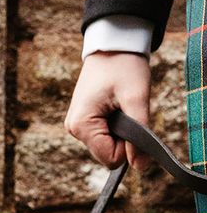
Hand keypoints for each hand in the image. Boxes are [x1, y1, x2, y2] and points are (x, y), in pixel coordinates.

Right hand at [64, 51, 150, 169]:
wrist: (112, 45)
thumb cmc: (124, 66)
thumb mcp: (137, 99)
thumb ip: (139, 135)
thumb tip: (140, 167)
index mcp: (81, 125)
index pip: (110, 158)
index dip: (128, 146)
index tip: (133, 120)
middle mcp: (73, 129)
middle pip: (106, 153)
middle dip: (123, 137)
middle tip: (126, 108)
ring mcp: (75, 125)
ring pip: (105, 145)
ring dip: (119, 131)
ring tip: (119, 104)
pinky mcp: (80, 121)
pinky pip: (101, 136)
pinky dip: (113, 126)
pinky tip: (113, 106)